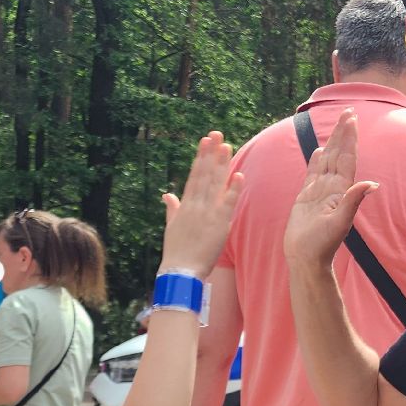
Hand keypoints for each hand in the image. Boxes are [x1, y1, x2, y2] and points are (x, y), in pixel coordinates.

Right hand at [160, 133, 243, 277]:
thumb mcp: (171, 226)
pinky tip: (238, 174)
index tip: (205, 141)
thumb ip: (172, 208)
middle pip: (205, 174)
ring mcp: (207, 213)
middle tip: (217, 134)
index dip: (201, 157)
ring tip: (226, 146)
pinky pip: (227, 203)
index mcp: (185, 204)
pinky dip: (233, 189)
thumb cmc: (177, 251)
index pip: (194, 175)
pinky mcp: (218, 224)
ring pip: (215, 184)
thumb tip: (168, 195)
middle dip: (211, 154)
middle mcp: (195, 205)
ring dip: (221, 165)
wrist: (181, 271)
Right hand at [284, 109, 377, 271]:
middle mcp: (333, 187)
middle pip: (339, 154)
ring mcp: (320, 191)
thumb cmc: (322, 244)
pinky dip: (317, 161)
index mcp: (342, 190)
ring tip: (338, 125)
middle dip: (343, 133)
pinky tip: (320, 150)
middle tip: (348, 111)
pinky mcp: (306, 197)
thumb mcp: (340, 222)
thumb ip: (353, 201)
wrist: (305, 257)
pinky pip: (313, 173)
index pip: (347, 158)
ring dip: (332, 142)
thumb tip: (373, 184)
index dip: (350, 138)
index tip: (353, 119)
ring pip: (327, 160)